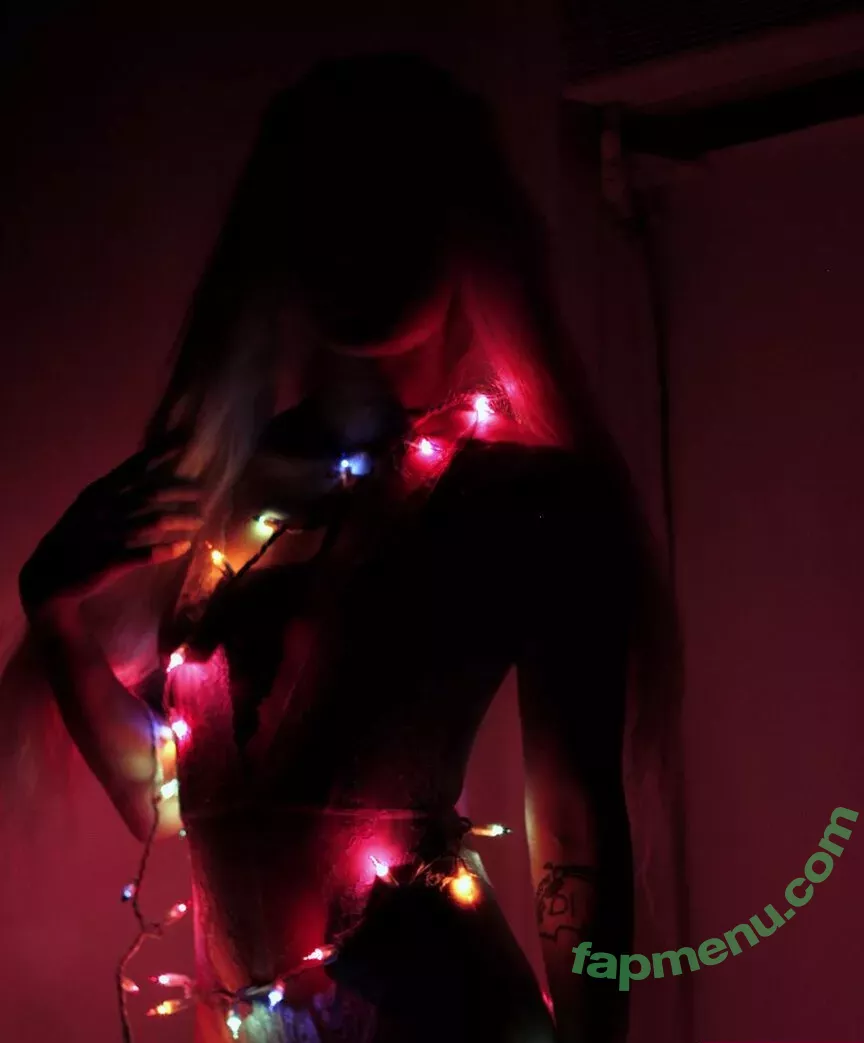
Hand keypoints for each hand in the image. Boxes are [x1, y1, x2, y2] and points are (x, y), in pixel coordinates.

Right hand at [19, 430, 202, 615]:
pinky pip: (146, 554)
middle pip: (150, 494)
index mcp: (99, 492)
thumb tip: (148, 472)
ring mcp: (107, 535)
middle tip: (203, 492)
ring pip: (153, 523)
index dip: (160, 453)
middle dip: (180, 491)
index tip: (184, 440)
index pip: (134, 467)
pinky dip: (167, 550)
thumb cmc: (76, 535)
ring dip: (181, 520)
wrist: (49, 574)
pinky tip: (184, 546)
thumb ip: (115, 490)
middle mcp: (104, 510)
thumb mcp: (88, 505)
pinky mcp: (110, 561)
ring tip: (200, 520)